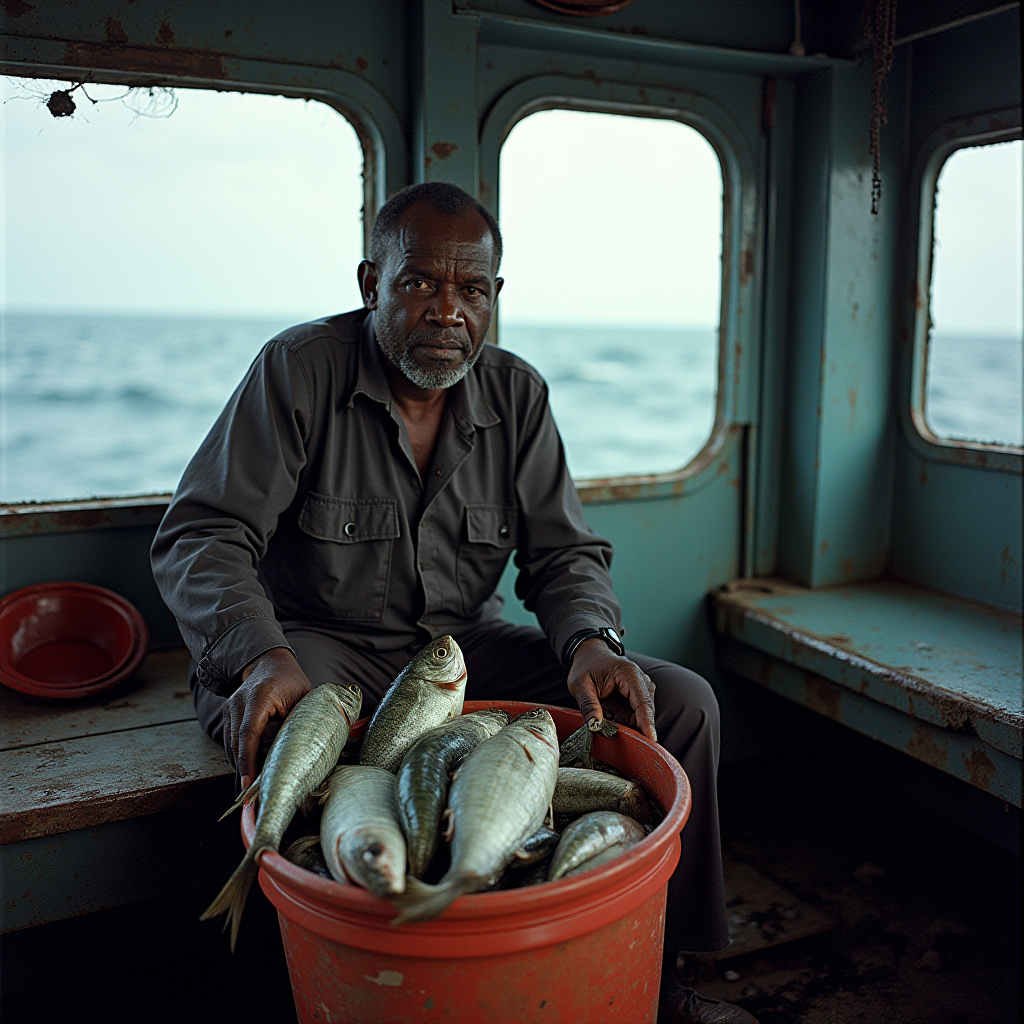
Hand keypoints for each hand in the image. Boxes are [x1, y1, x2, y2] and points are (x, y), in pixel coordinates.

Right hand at [227, 647, 311, 787]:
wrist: (270, 662)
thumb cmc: (292, 682)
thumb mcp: (303, 698)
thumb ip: (299, 722)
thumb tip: (301, 754)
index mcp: (261, 696)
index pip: (249, 733)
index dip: (248, 760)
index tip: (248, 783)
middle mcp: (240, 701)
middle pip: (237, 743)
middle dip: (243, 770)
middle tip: (251, 796)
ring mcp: (230, 707)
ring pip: (230, 745)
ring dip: (239, 767)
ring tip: (250, 789)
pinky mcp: (227, 714)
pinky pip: (229, 741)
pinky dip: (237, 757)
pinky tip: (246, 772)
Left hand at [566, 639, 657, 742]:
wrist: (589, 655)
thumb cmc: (586, 667)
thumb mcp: (580, 685)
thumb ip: (588, 705)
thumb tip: (595, 725)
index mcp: (629, 673)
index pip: (642, 702)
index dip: (646, 722)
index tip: (651, 740)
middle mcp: (641, 680)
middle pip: (645, 711)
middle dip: (634, 727)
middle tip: (616, 736)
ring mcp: (641, 689)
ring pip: (640, 716)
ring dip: (626, 723)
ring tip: (607, 716)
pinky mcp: (637, 697)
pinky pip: (634, 715)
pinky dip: (623, 720)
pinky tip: (610, 714)